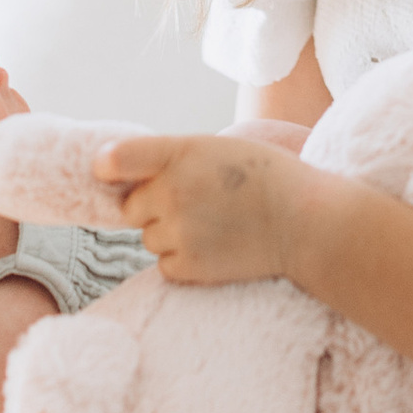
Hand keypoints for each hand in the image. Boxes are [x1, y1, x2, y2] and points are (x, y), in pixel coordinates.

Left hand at [94, 132, 302, 285]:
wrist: (305, 221)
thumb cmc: (266, 177)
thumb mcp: (217, 147)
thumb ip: (172, 157)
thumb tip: (129, 176)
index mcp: (180, 153)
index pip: (117, 159)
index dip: (107, 168)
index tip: (108, 173)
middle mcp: (172, 192)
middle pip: (131, 208)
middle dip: (153, 207)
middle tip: (194, 202)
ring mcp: (179, 231)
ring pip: (148, 238)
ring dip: (170, 235)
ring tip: (212, 224)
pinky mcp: (189, 265)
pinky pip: (164, 265)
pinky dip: (183, 260)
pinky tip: (214, 245)